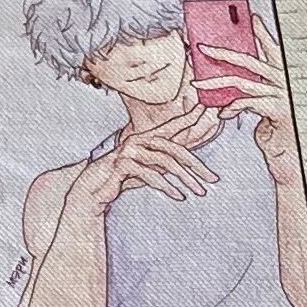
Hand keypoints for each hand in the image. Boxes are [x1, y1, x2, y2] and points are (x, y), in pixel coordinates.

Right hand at [73, 104, 222, 214]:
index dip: (190, 119)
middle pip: (174, 149)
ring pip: (165, 163)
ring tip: (199, 192)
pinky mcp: (121, 164)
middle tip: (213, 179)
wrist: (92, 189)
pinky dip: (167, 187)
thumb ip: (163, 162)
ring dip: (185, 179)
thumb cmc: (121, 177)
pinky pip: (150, 175)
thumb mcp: (146, 168)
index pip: (172, 127)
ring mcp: (129, 150)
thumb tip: (188, 163)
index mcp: (145, 137)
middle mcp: (138, 139)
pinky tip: (178, 196)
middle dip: (196, 165)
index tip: (207, 111)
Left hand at [196, 13, 300, 171]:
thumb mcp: (266, 107)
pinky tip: (223, 114)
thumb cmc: (279, 130)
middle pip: (251, 60)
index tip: (252, 17)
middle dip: (224, 52)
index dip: (263, 33)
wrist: (295, 155)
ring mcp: (283, 94)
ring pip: (242, 82)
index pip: (273, 49)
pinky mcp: (278, 109)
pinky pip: (247, 102)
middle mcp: (285, 81)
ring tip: (197, 83)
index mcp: (285, 77)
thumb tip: (227, 82)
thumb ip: (254, 91)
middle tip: (203, 47)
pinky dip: (231, 107)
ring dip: (215, 82)